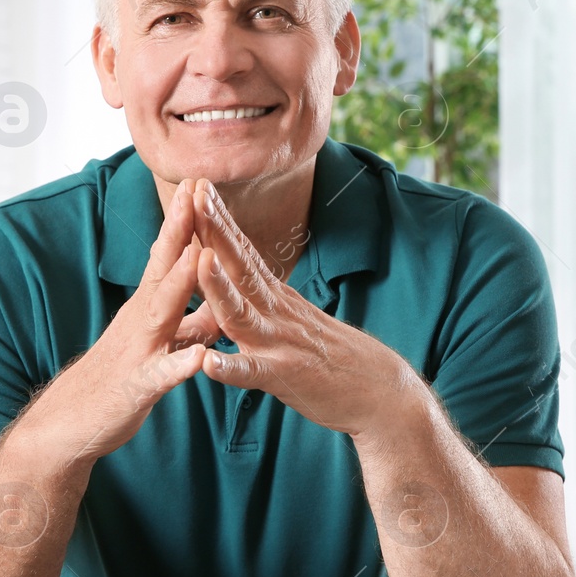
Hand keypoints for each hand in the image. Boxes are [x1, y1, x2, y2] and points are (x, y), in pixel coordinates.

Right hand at [25, 179, 209, 463]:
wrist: (70, 424)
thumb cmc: (118, 379)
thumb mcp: (157, 344)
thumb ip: (188, 324)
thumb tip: (218, 305)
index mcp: (147, 308)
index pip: (168, 256)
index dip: (185, 221)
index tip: (200, 183)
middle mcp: (140, 320)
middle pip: (163, 269)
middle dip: (181, 231)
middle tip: (197, 192)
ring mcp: (137, 351)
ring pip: (162, 313)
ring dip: (180, 285)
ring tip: (197, 257)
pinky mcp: (135, 388)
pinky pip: (160, 376)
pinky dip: (179, 366)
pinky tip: (199, 358)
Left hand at [184, 179, 418, 438]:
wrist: (381, 393)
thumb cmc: (332, 359)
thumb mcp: (293, 318)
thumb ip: (262, 298)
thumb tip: (235, 271)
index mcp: (275, 297)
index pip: (243, 252)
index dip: (219, 220)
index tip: (197, 184)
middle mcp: (276, 312)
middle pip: (240, 267)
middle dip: (215, 231)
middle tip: (194, 192)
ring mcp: (281, 343)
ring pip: (242, 313)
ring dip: (220, 287)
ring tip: (199, 258)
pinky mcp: (287, 378)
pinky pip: (255, 374)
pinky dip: (232, 368)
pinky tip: (210, 363)